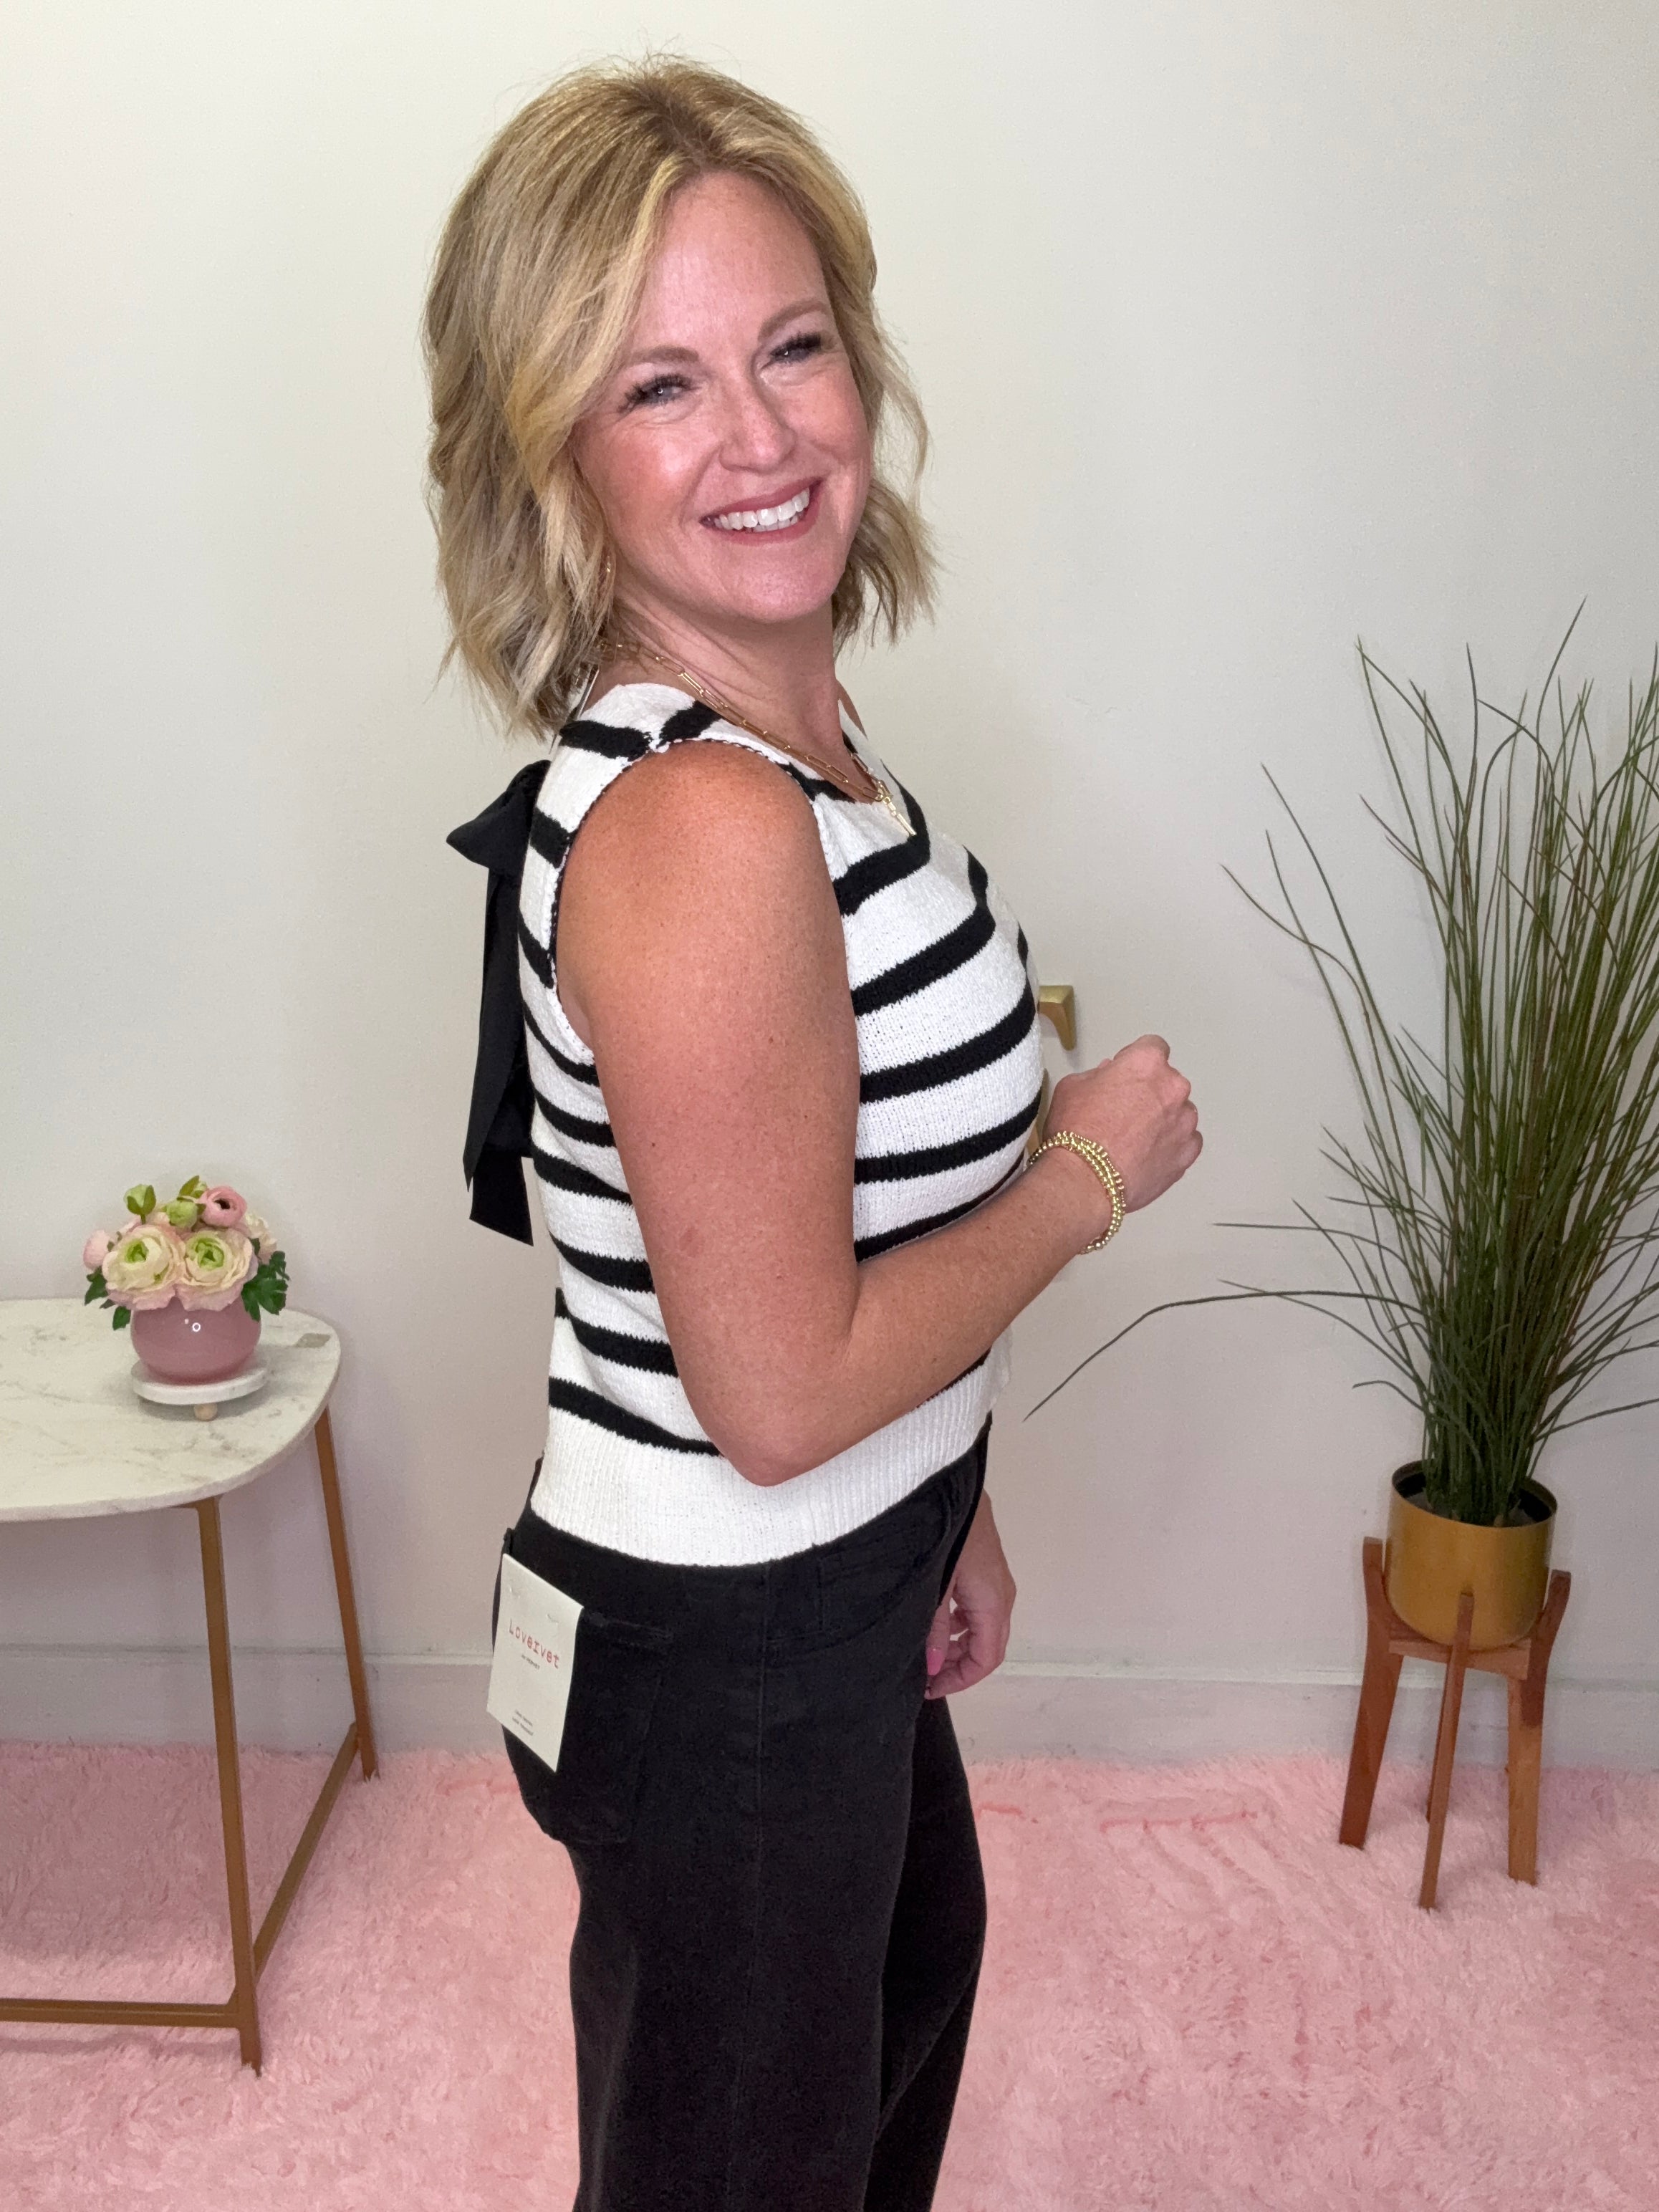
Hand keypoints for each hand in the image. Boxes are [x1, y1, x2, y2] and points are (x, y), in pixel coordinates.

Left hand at [924, 1493, 1014, 1697]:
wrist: (945, 1478)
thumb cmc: (942, 1527)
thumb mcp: (932, 1585)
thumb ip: (931, 1629)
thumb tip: (931, 1666)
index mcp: (992, 1601)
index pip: (987, 1657)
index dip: (960, 1680)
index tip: (931, 1689)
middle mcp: (1000, 1591)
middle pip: (987, 1643)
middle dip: (956, 1664)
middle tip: (922, 1673)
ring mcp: (993, 1576)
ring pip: (981, 1623)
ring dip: (955, 1642)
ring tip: (923, 1648)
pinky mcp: (982, 1562)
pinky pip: (975, 1604)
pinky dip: (957, 1620)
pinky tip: (933, 1617)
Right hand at [1039, 1034, 1201, 1238]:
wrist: (1085, 1180)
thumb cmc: (1076, 1132)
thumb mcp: (1072, 1086)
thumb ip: (1098, 1075)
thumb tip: (1109, 1077)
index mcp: (1146, 1062)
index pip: (1152, 1047)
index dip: (1136, 1061)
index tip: (1126, 1074)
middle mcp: (1173, 1087)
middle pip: (1167, 1082)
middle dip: (1150, 1092)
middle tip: (1123, 1111)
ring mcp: (1185, 1122)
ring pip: (1179, 1113)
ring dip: (1162, 1120)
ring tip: (1133, 1139)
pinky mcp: (1188, 1153)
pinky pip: (1186, 1142)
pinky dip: (1171, 1146)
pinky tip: (1147, 1155)